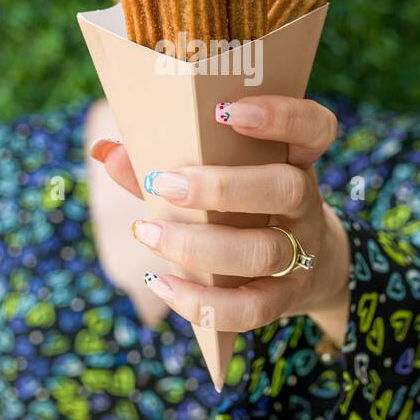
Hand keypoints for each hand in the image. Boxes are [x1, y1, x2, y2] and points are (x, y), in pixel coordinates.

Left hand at [89, 95, 350, 344]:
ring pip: (264, 251)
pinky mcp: (286, 299)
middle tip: (165, 183)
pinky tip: (162, 284)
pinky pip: (250, 308)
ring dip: (200, 246)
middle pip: (285, 189)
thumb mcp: (222, 177)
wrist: (309, 265)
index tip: (225, 111)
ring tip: (149, 233)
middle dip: (221, 187)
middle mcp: (306, 203)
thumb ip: (168, 163)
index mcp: (294, 158)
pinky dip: (202, 301)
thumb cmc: (248, 207)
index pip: (313, 127)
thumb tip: (106, 151)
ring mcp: (302, 253)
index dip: (281, 115)